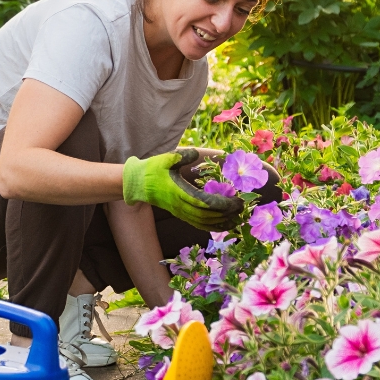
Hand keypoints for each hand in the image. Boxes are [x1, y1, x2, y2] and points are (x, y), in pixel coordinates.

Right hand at [122, 149, 243, 230]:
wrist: (136, 184)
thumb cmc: (152, 169)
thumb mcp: (166, 159)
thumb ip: (181, 156)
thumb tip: (195, 153)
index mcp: (179, 192)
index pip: (205, 202)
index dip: (222, 204)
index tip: (236, 201)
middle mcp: (180, 205)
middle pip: (207, 215)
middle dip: (226, 214)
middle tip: (242, 209)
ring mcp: (179, 211)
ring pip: (203, 222)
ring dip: (221, 223)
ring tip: (237, 221)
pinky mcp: (179, 214)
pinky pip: (197, 223)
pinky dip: (211, 226)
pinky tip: (222, 225)